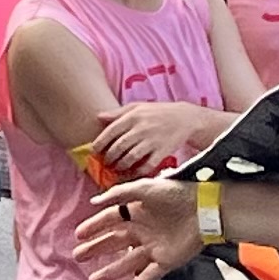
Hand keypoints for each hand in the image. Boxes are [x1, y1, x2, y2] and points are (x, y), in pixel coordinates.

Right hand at [76, 180, 202, 279]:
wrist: (204, 209)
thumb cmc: (175, 195)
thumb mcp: (145, 188)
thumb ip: (119, 194)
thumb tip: (94, 202)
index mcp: (136, 212)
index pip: (109, 220)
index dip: (94, 227)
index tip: (78, 235)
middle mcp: (142, 231)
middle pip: (114, 243)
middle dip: (96, 250)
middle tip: (78, 257)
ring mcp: (153, 248)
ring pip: (126, 263)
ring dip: (110, 272)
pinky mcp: (166, 262)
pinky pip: (147, 276)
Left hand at [88, 101, 216, 176]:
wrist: (185, 118)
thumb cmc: (157, 112)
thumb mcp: (138, 107)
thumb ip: (118, 112)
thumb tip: (98, 116)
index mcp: (133, 116)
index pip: (110, 131)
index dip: (100, 143)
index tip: (93, 151)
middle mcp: (141, 129)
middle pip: (118, 147)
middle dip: (109, 158)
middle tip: (105, 162)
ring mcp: (152, 141)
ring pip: (130, 158)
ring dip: (121, 166)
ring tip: (117, 168)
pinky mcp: (162, 152)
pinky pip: (147, 165)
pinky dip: (138, 171)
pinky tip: (133, 172)